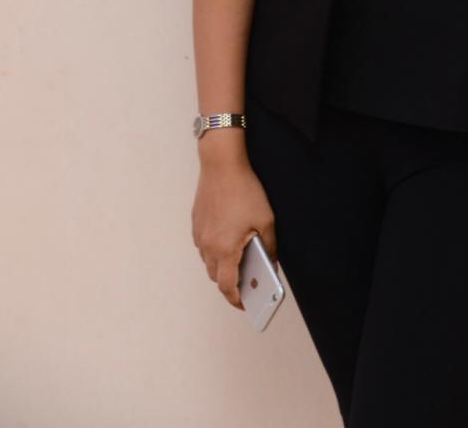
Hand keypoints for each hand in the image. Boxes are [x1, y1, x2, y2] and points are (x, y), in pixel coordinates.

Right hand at [192, 159, 278, 310]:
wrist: (221, 164)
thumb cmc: (244, 190)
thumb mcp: (266, 220)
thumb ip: (269, 247)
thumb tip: (271, 264)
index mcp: (225, 249)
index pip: (228, 286)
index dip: (237, 300)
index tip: (246, 304)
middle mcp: (207, 246)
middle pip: (216, 276)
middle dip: (230, 284)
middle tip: (247, 283)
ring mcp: (199, 234)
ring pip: (209, 261)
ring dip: (222, 267)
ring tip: (241, 264)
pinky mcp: (196, 223)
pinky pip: (204, 245)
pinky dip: (215, 250)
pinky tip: (230, 241)